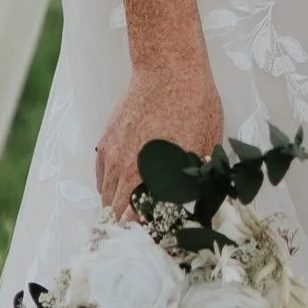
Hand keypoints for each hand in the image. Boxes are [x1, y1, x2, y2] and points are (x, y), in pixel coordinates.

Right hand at [95, 48, 224, 217]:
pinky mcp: (106, 142)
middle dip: (130, 226)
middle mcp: (127, 172)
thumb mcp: (206, 147)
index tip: (157, 237)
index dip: (146, 234)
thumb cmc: (193, 106)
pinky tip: (123, 187)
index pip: (138, 223)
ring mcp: (113, 157)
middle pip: (118, 215)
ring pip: (107, 198)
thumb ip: (197, 178)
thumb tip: (201, 199)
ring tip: (134, 211)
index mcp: (153, 177)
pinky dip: (109, 188)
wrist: (169, 69)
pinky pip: (101, 178)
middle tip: (145, 229)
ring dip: (118, 208)